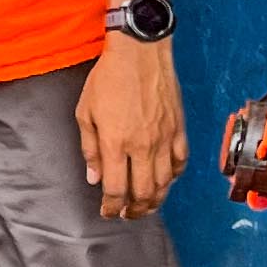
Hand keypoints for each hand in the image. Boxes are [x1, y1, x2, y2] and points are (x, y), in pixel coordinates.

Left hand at [77, 35, 186, 220]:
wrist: (140, 52)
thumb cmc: (108, 78)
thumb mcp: (85, 113)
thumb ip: (90, 149)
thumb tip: (94, 178)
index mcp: (116, 143)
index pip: (115, 189)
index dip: (111, 207)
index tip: (107, 212)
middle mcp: (142, 146)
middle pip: (143, 193)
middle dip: (134, 210)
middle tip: (128, 214)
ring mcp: (164, 139)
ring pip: (164, 183)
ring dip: (155, 200)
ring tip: (147, 205)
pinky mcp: (178, 129)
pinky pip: (180, 162)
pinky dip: (173, 177)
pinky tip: (166, 181)